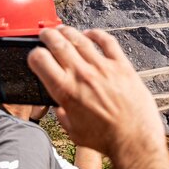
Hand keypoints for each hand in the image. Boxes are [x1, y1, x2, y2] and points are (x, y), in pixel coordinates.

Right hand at [28, 27, 164, 159]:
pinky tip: (91, 34)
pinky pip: (108, 42)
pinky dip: (97, 34)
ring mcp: (103, 68)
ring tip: (63, 30)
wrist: (134, 139)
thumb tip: (60, 107)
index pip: (39, 59)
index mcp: (65, 90)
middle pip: (58, 43)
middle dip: (48, 35)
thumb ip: (62, 115)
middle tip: (46, 33)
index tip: (37, 55)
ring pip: (81, 39)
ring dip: (69, 32)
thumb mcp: (72, 130)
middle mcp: (82, 75)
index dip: (34, 54)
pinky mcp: (123, 66)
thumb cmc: (105, 139)